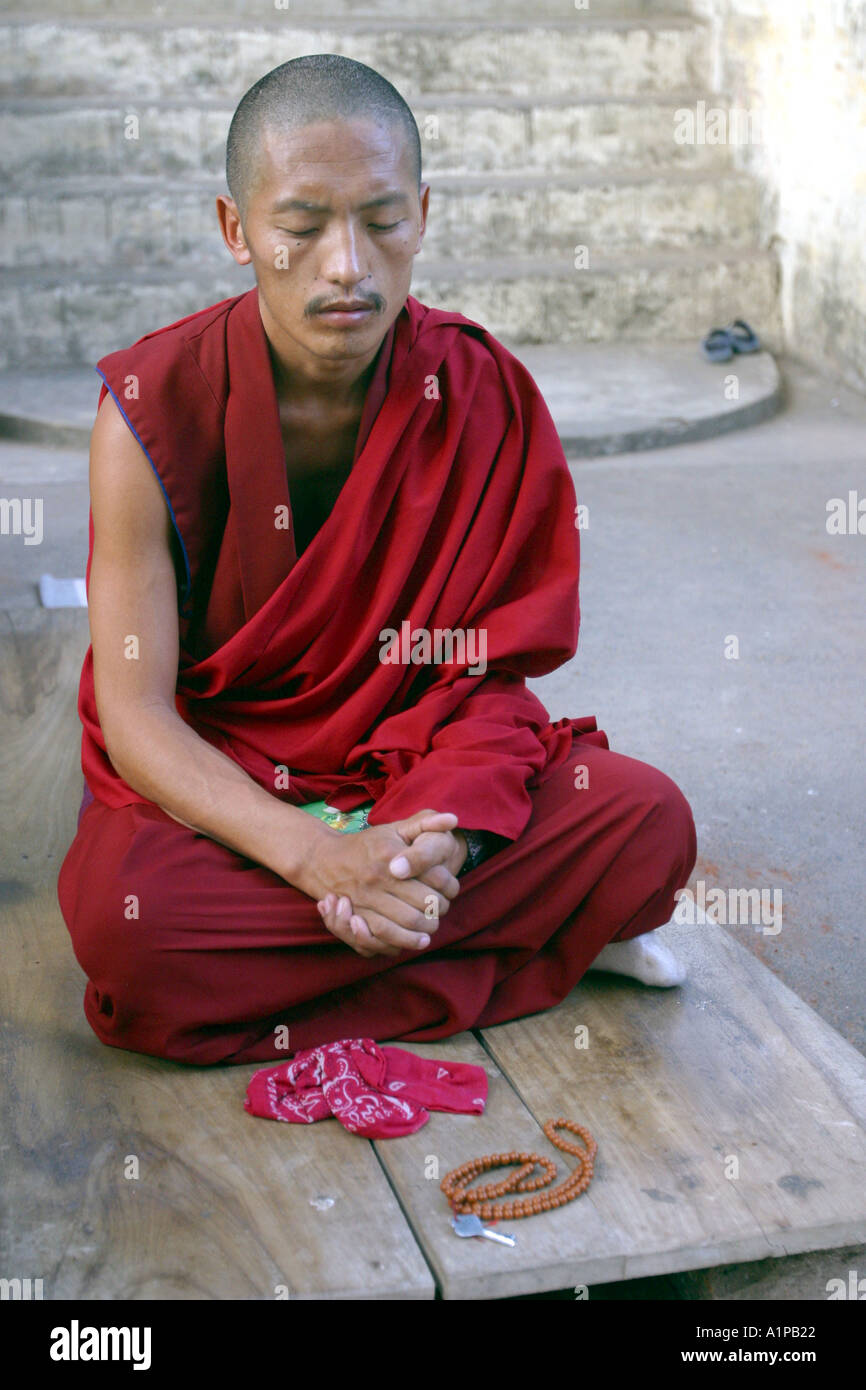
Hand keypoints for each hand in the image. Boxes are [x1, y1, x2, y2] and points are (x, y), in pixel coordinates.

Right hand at [306, 809, 464, 957]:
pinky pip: (381, 938)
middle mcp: (376, 880)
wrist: (324, 860)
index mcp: (390, 858)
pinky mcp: (355, 917)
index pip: (431, 880)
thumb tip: (453, 819)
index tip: (450, 892)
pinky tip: (413, 940)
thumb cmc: (368, 845)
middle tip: (440, 911)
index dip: (447, 889)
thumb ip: (425, 823)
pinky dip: (400, 943)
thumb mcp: (395, 828)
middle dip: (437, 912)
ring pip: (403, 925)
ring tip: (430, 930)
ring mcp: (364, 901)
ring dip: (422, 932)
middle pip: (420, 906)